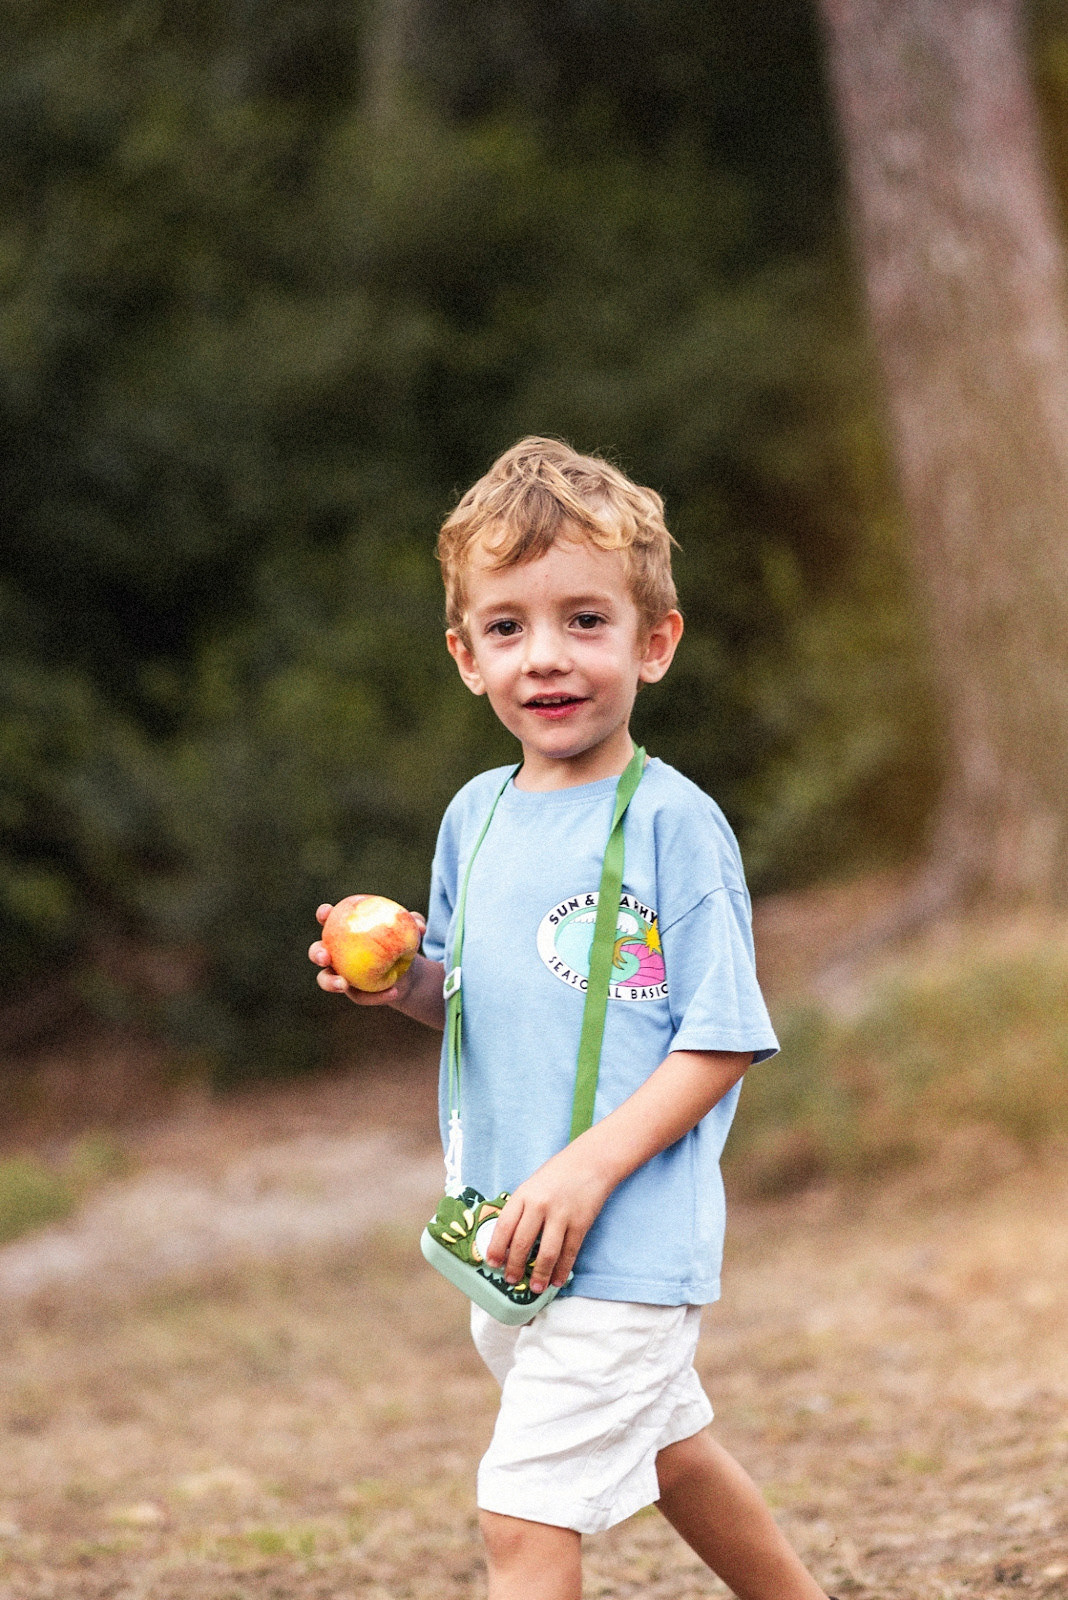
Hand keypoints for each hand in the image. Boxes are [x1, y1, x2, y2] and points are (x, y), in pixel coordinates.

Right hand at [308, 902, 426, 1006]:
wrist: (408, 973)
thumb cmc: (402, 943)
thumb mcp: (411, 932)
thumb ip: (414, 924)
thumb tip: (419, 926)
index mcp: (344, 931)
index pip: (329, 920)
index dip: (324, 914)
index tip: (326, 911)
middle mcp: (336, 953)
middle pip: (317, 952)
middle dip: (317, 953)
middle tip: (326, 956)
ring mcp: (341, 974)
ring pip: (326, 979)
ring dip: (330, 982)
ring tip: (343, 984)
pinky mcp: (354, 992)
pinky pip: (359, 996)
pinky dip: (376, 997)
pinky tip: (393, 992)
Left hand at [484, 1141, 612, 1294]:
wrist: (591, 1161)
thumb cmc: (557, 1173)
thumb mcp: (532, 1185)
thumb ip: (521, 1209)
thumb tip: (508, 1241)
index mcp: (524, 1194)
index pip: (504, 1226)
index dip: (496, 1248)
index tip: (492, 1263)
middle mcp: (540, 1205)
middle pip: (523, 1243)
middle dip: (515, 1266)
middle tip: (511, 1280)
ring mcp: (561, 1215)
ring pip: (546, 1253)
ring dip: (539, 1275)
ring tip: (535, 1288)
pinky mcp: (580, 1223)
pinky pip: (569, 1252)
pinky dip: (562, 1270)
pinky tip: (556, 1280)